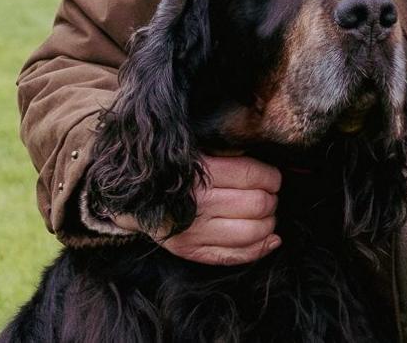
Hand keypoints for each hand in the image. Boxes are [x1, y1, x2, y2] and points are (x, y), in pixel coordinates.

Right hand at [113, 153, 281, 265]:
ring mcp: (194, 232)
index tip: (272, 178)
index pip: (253, 176)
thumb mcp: (199, 150)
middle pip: (258, 204)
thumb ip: (230, 154)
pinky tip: (270, 238)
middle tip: (268, 195)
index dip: (271, 177)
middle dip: (271, 199)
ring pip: (253, 232)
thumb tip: (270, 169)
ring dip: (269, 222)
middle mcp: (198, 204)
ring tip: (265, 214)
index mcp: (200, 173)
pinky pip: (236, 256)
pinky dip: (260, 248)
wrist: (134, 199)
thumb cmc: (175, 171)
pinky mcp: (192, 252)